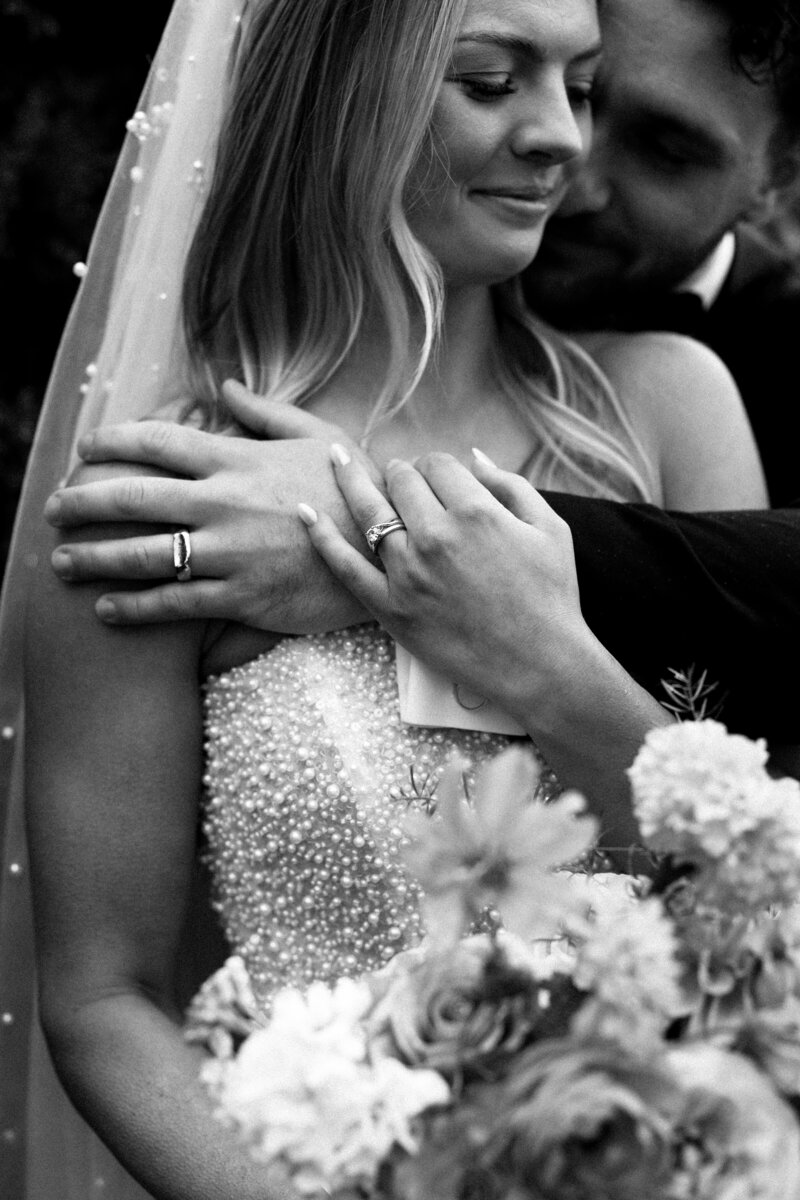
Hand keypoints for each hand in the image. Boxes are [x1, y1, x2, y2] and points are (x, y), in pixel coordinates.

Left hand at [44, 381, 376, 632]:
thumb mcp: (320, 435)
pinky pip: (176, 603)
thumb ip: (266, 411)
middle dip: (83, 502)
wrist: (394, 549)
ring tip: (62, 562)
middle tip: (50, 510)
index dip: (112, 441)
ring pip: (145, 555)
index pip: (159, 442)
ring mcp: (231, 552)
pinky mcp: (243, 596)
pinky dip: (135, 607)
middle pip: (134, 496)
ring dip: (94, 558)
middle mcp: (225, 503)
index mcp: (239, 459)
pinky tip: (107, 610)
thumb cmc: (356, 488)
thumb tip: (225, 387)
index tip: (84, 447)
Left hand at [302, 446, 670, 844]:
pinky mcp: (390, 608)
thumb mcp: (550, 528)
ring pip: (369, 512)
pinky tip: (304, 512)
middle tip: (402, 480)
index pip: (438, 464)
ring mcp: (408, 573)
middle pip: (401, 481)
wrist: (540, 665)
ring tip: (338, 462)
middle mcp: (437, 536)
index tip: (438, 476)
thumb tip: (473, 456)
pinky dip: (321, 537)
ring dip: (356, 484)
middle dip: (402, 474)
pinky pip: (344, 566)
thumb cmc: (552, 596)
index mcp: (476, 511)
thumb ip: (511, 484)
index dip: (437, 465)